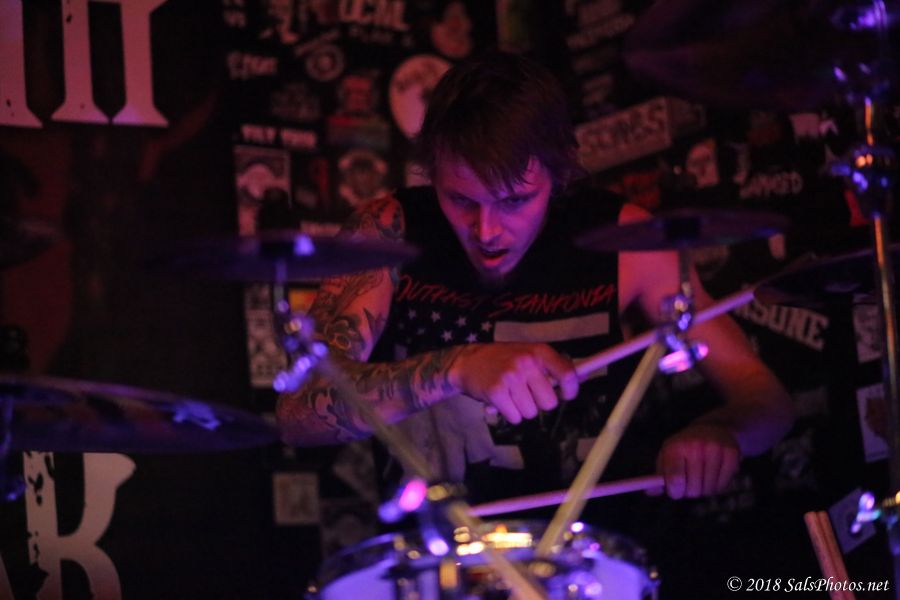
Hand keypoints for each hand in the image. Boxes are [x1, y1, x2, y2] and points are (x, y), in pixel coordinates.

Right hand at [450, 343, 578, 423]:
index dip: (571, 390)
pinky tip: (500, 400)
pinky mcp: (496, 391)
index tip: (566, 395)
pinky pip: (515, 417)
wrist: (467, 361)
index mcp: (539, 351)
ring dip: (522, 409)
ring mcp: (511, 377)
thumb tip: (582, 377)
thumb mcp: (528, 354)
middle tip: (526, 393)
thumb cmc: (502, 359)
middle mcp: (527, 362)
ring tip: (510, 394)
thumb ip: (551, 367)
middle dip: (539, 403)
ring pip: (531, 412)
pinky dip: (508, 414)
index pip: (567, 374)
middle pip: (549, 402)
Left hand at [655, 423, 740, 498]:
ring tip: (703, 475)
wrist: (714, 428)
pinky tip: (715, 473)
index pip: (675, 480)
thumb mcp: (668, 455)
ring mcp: (715, 448)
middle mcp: (695, 446)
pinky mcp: (732, 453)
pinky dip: (718, 486)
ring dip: (705, 489)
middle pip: (693, 489)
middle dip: (690, 491)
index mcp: (675, 447)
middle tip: (690, 481)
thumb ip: (659, 476)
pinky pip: (724, 485)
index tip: (676, 491)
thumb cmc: (685, 447)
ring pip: (709, 489)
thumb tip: (649, 492)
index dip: (675, 492)